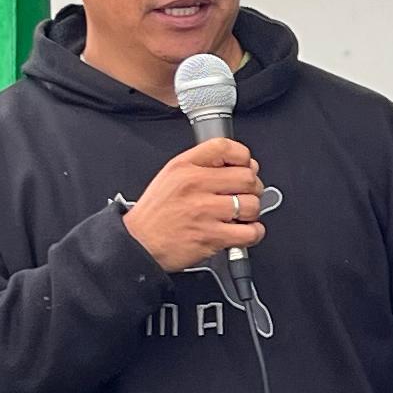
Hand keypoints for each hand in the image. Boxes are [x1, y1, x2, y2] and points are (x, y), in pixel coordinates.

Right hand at [125, 139, 265, 273]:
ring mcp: (204, 211)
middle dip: (253, 188)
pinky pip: (250, 232)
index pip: (224, 147)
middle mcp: (195, 186)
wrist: (138, 244)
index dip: (243, 156)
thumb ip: (200, 165)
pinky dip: (253, 233)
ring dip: (252, 212)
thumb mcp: (169, 176)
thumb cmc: (155, 214)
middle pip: (246, 177)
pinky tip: (243, 231)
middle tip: (246, 195)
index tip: (245, 166)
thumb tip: (238, 164)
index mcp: (184, 168)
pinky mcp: (211, 236)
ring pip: (251, 205)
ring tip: (241, 216)